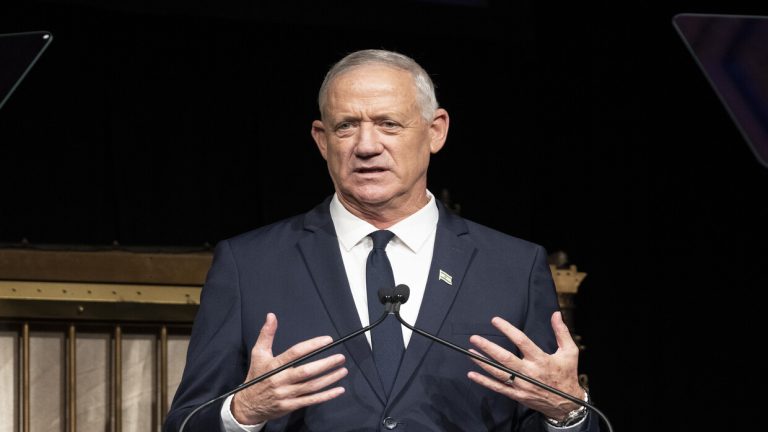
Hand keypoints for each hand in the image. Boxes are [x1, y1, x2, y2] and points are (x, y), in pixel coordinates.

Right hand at [231, 313, 347, 424]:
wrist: (248, 405)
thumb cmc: (256, 376)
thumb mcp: (258, 354)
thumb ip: (266, 334)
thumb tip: (271, 315)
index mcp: (274, 365)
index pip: (295, 353)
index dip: (312, 345)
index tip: (327, 340)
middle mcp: (281, 380)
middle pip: (306, 371)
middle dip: (325, 364)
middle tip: (340, 357)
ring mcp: (286, 394)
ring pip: (311, 386)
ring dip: (329, 379)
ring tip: (343, 370)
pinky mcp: (290, 406)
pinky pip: (311, 400)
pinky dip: (326, 396)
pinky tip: (338, 390)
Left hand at [466, 311, 582, 420]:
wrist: (567, 403)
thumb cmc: (567, 374)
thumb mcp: (570, 352)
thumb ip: (562, 332)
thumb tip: (556, 314)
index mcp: (541, 359)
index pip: (521, 341)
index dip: (508, 329)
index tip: (495, 320)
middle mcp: (529, 372)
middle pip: (505, 358)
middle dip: (488, 348)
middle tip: (474, 338)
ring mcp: (522, 385)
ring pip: (498, 373)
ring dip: (482, 362)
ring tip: (470, 352)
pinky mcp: (517, 395)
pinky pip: (498, 387)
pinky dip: (484, 381)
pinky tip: (472, 374)